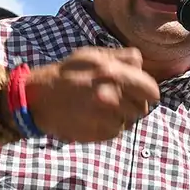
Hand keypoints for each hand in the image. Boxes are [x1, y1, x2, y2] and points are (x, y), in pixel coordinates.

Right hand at [26, 47, 160, 142]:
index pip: (150, 90)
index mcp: (112, 73)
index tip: (141, 93)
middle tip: (119, 100)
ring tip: (106, 108)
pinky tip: (97, 118)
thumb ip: (122, 57)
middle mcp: (110, 96)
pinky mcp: (96, 134)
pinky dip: (110, 127)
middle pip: (142, 108)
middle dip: (134, 104)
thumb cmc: (67, 73)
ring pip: (130, 121)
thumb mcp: (93, 55)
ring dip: (122, 116)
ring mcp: (103, 118)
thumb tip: (141, 65)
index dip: (148, 91)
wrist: (39, 98)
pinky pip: (116, 132)